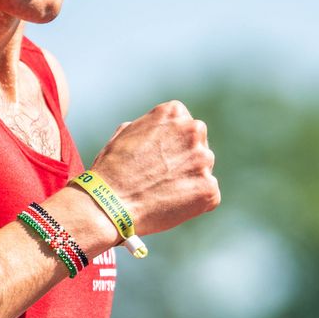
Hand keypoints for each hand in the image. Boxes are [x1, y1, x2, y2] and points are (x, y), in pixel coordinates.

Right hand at [89, 101, 220, 237]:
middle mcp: (193, 130)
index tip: (161, 157)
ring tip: (163, 193)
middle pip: (199, 145)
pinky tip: (171, 205)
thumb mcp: (126, 134)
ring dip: (191, 180)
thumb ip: (151, 128)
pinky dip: (194, 202)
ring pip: (203, 170)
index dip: (173, 144)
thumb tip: (161, 131)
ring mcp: (204, 159)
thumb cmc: (111, 169)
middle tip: (164, 178)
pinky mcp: (209, 188)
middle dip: (187, 159)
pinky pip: (208, 195)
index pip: (185, 125)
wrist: (109, 203)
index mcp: (174, 112)